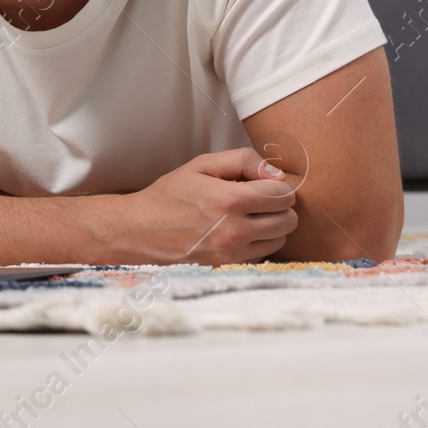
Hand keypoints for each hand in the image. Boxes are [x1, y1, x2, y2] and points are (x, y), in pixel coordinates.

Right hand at [119, 148, 296, 264]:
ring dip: (272, 226)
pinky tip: (239, 232)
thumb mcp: (200, 165)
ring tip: (248, 216)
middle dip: (278, 206)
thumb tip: (275, 173)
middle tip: (257, 200)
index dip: (277, 186)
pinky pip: (264, 254)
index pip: (283, 195)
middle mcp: (235, 230)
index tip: (262, 184)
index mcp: (228, 200)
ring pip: (281, 238)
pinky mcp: (229, 266)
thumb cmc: (169, 196)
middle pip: (288, 219)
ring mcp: (232, 252)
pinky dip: (259, 242)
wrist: (139, 231)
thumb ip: (241, 160)